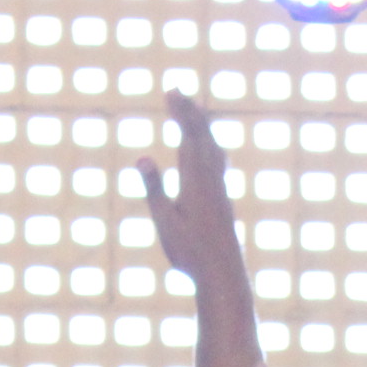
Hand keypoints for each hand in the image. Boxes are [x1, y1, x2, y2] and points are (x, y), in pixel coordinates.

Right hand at [135, 90, 245, 284]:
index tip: (171, 92)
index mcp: (196, 180)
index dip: (181, 112)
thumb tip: (142, 157)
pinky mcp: (222, 199)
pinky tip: (210, 148)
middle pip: (203, 136)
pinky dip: (210, 145)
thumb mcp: (165, 221)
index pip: (189, 136)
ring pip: (213, 148)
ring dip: (201, 127)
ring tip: (193, 111)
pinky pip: (217, 162)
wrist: (223, 274)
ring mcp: (219, 189)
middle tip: (177, 91)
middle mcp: (211, 180)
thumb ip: (154, 188)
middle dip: (190, 112)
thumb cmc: (190, 252)